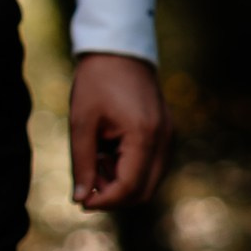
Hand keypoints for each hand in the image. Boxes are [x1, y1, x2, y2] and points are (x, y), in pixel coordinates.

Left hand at [69, 52, 172, 209]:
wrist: (118, 49)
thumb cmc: (96, 81)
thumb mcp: (82, 121)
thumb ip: (82, 162)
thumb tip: (81, 198)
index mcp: (145, 136)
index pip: (130, 187)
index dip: (105, 201)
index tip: (81, 201)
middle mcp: (164, 141)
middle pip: (144, 191)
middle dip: (114, 195)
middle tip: (86, 182)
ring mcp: (169, 137)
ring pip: (149, 180)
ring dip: (121, 181)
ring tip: (95, 158)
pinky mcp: (165, 133)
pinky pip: (151, 165)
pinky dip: (129, 168)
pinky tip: (107, 151)